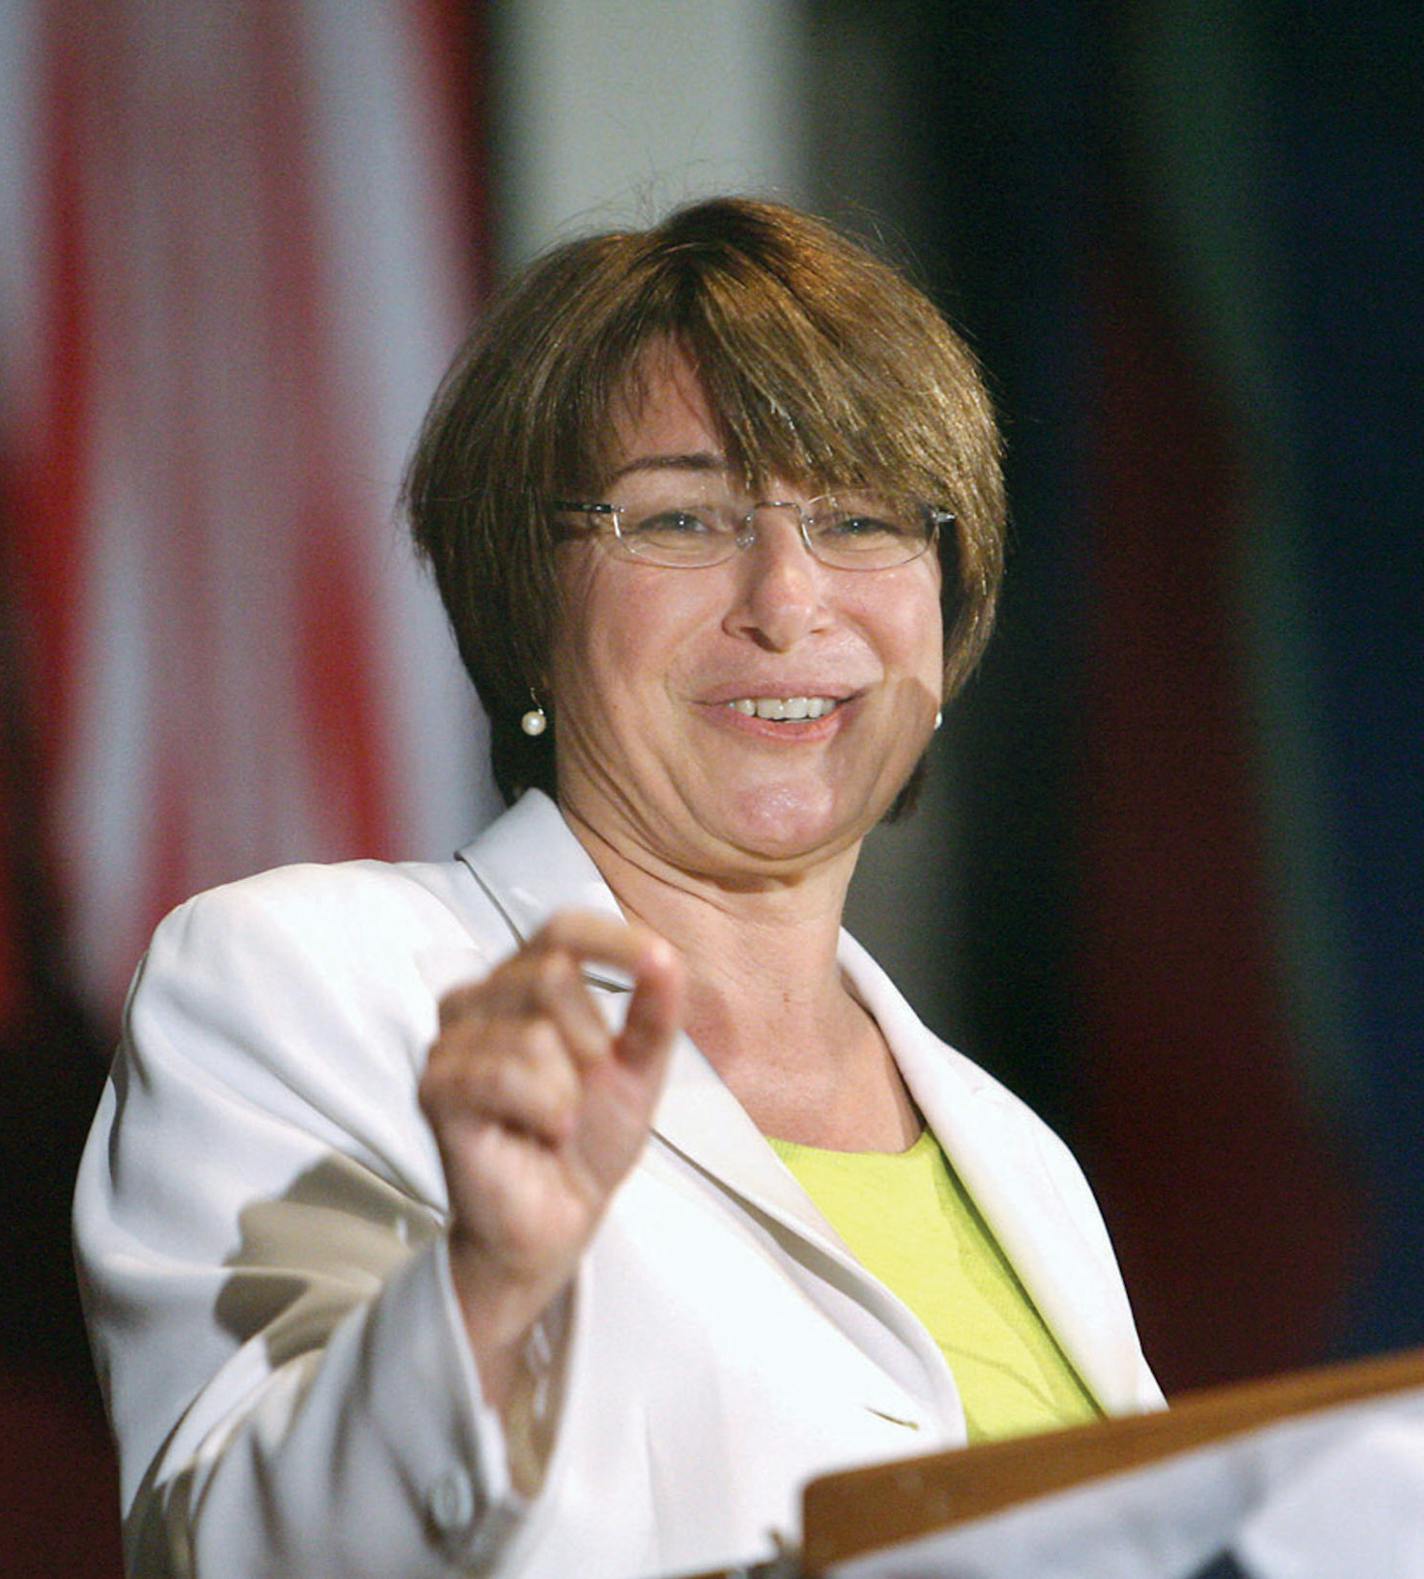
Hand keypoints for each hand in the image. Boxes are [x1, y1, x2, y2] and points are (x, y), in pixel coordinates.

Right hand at [418, 911, 682, 1406]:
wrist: (560, 1217)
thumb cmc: (592, 1135)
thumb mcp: (640, 1068)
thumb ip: (655, 1011)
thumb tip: (667, 958)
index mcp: (524, 979)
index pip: (561, 928)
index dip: (609, 939)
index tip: (658, 962)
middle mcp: (479, 997)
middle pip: (550, 974)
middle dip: (592, 1040)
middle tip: (586, 1090)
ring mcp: (450, 1040)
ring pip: (534, 1032)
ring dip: (567, 1090)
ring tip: (557, 1120)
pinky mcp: (435, 1087)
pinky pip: (502, 1074)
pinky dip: (541, 1108)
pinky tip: (541, 1132)